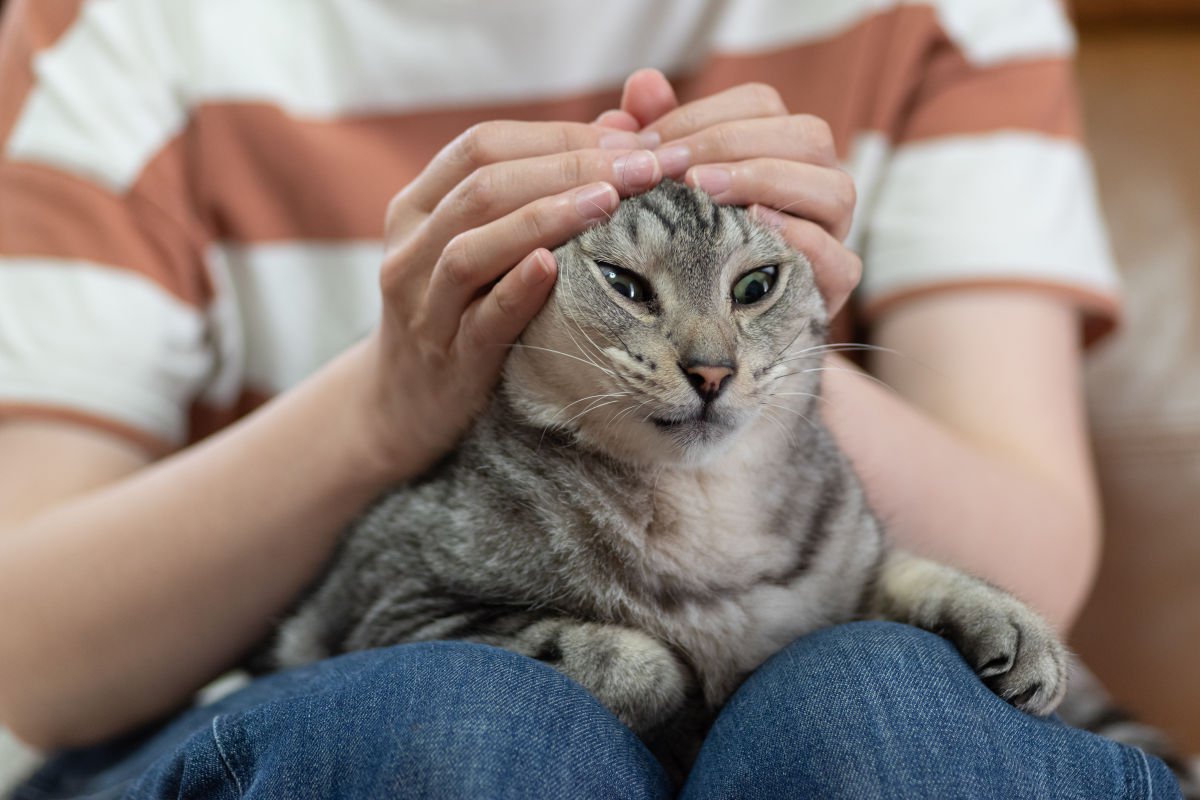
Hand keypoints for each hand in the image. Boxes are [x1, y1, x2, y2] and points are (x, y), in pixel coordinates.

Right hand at [358, 121, 664, 478]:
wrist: (406, 403)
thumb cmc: (463, 309)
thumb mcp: (489, 242)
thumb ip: (544, 181)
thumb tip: (624, 125)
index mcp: (418, 205)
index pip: (483, 145)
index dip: (559, 136)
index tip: (632, 140)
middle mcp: (411, 248)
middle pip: (483, 186)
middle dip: (569, 168)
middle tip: (644, 167)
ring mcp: (423, 306)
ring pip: (471, 247)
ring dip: (545, 218)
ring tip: (610, 202)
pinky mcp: (448, 359)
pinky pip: (480, 319)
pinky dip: (517, 289)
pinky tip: (554, 265)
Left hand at [598, 70, 861, 315]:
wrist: (700, 334)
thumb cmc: (676, 245)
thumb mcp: (657, 189)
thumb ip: (653, 137)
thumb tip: (642, 84)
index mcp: (778, 150)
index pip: (761, 105)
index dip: (704, 116)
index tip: (648, 145)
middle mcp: (815, 186)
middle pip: (807, 136)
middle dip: (732, 144)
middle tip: (672, 169)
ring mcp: (833, 236)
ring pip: (835, 189)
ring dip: (766, 182)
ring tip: (704, 192)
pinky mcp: (833, 287)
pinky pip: (840, 259)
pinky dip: (800, 240)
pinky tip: (751, 228)